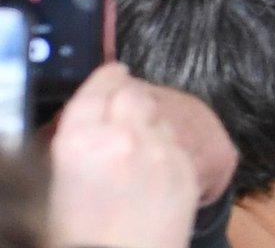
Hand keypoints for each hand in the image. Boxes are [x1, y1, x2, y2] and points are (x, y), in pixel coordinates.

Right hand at [46, 64, 207, 247]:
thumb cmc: (80, 235)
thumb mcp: (58, 184)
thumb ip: (74, 143)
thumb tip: (83, 121)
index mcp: (80, 142)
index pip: (98, 88)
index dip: (104, 78)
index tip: (111, 72)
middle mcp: (125, 138)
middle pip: (132, 93)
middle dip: (126, 95)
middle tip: (121, 102)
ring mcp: (161, 151)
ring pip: (158, 114)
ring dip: (147, 119)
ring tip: (134, 142)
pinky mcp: (187, 168)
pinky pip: (176, 142)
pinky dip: (164, 145)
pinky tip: (151, 164)